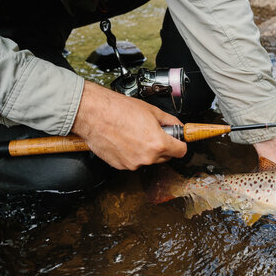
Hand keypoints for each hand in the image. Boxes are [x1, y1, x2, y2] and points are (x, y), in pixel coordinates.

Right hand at [71, 81, 186, 169]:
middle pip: (165, 157)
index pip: (181, 151)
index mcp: (158, 144)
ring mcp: (132, 163)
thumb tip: (178, 126)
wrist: (94, 114)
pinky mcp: (120, 166)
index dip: (180, 143)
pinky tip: (125, 140)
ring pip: (148, 160)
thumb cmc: (119, 110)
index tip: (177, 140)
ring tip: (135, 134)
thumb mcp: (152, 111)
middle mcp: (146, 157)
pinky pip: (133, 161)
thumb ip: (170, 121)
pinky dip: (132, 153)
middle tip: (152, 132)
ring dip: (146, 150)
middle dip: (163, 146)